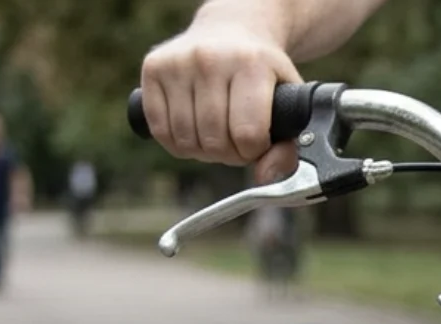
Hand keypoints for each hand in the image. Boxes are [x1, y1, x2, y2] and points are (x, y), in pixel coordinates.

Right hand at [139, 13, 301, 182]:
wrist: (230, 30)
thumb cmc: (261, 74)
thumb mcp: (287, 103)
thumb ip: (287, 147)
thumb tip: (265, 177)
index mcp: (251, 64)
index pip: (247, 134)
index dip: (253, 151)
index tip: (257, 141)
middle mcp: (210, 59)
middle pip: (214, 141)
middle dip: (229, 154)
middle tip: (237, 139)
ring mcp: (178, 62)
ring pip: (185, 140)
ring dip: (203, 151)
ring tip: (217, 132)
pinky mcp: (153, 67)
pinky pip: (160, 130)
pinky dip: (177, 143)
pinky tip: (193, 129)